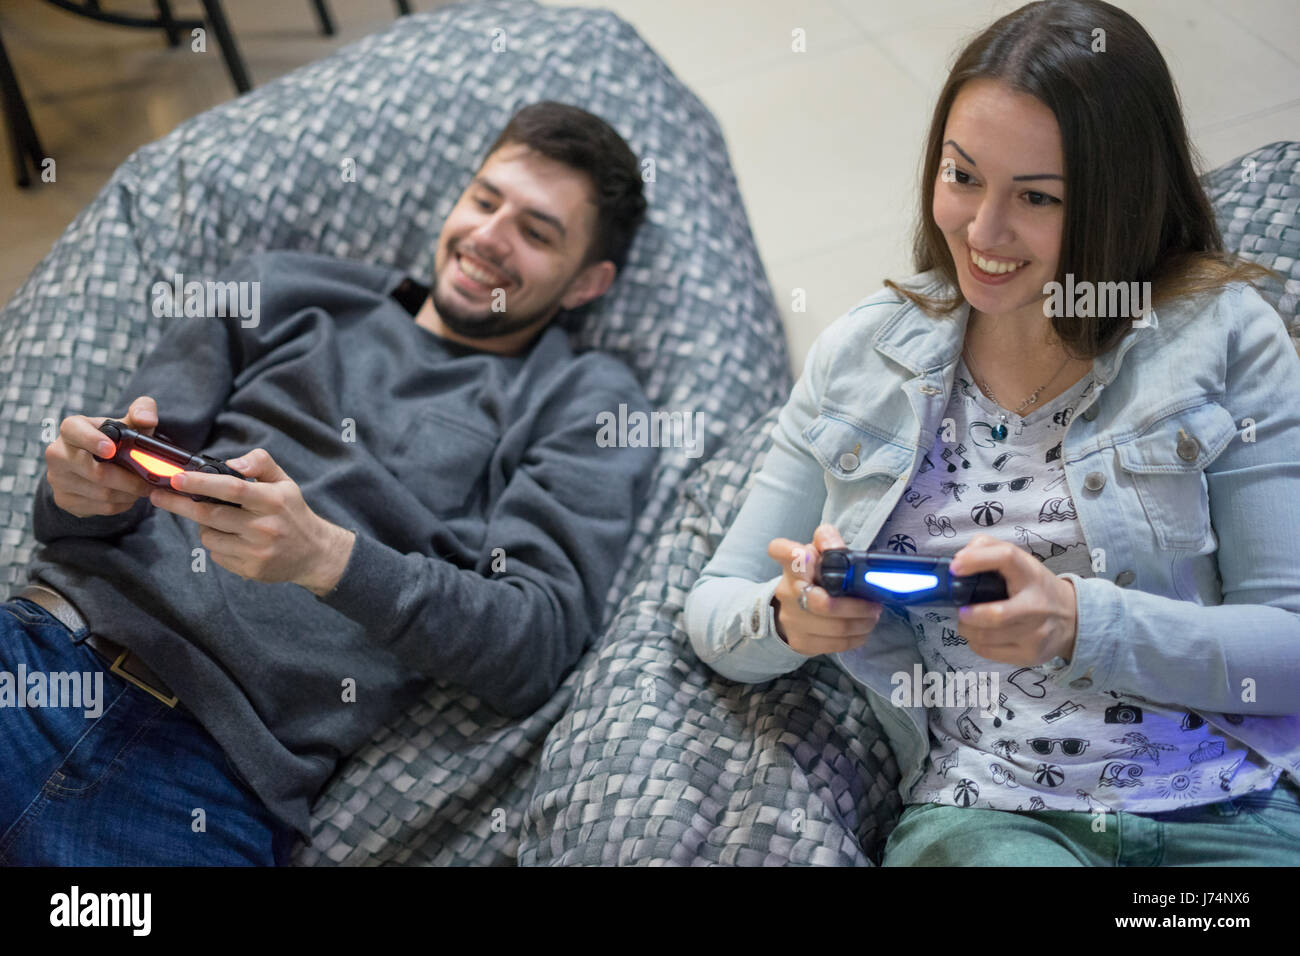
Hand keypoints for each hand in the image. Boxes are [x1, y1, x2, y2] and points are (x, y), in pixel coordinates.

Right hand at [44, 395, 160, 517]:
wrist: (96, 463)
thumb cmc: (115, 439)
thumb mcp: (129, 422)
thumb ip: (143, 411)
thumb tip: (148, 419)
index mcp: (72, 429)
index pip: (74, 431)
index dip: (92, 440)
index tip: (111, 449)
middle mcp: (58, 453)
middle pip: (95, 472)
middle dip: (128, 479)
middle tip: (149, 482)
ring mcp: (57, 478)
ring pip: (101, 493)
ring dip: (129, 494)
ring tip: (143, 489)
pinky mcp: (64, 499)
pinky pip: (100, 508)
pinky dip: (121, 504)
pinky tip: (128, 496)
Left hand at [147, 447, 354, 592]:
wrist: (315, 553)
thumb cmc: (293, 512)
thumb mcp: (285, 482)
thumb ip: (260, 463)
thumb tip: (232, 463)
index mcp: (272, 500)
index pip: (231, 488)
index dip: (201, 482)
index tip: (176, 478)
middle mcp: (264, 526)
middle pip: (210, 514)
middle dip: (180, 504)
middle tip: (159, 496)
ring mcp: (256, 551)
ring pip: (209, 536)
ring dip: (205, 527)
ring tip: (220, 521)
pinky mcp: (250, 569)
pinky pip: (217, 555)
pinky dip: (217, 545)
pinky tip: (234, 541)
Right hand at [766, 523, 882, 656]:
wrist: (791, 610)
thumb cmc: (812, 577)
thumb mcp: (818, 554)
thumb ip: (827, 541)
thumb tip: (834, 543)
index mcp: (792, 566)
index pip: (782, 553)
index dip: (791, 554)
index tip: (804, 554)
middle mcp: (788, 593)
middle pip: (822, 603)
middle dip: (855, 606)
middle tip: (874, 605)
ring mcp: (793, 620)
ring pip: (834, 627)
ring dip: (861, 623)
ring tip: (872, 616)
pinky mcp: (801, 642)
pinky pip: (835, 644)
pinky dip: (856, 637)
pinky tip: (862, 629)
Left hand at [951, 533, 1077, 665]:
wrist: (1072, 618)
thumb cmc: (1035, 586)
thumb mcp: (1019, 561)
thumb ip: (988, 547)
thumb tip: (958, 558)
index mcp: (1030, 574)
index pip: (1006, 557)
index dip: (976, 560)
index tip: (955, 567)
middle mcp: (1036, 605)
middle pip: (996, 615)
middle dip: (968, 613)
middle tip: (961, 608)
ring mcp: (1035, 634)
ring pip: (985, 636)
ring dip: (966, 627)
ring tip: (968, 620)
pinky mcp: (1029, 655)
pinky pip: (987, 651)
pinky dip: (975, 642)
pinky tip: (980, 634)